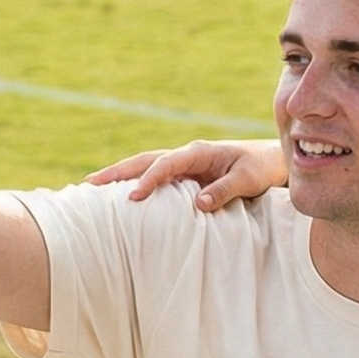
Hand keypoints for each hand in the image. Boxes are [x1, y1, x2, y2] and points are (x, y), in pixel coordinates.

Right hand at [85, 139, 284, 211]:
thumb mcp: (247, 180)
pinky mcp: (184, 177)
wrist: (269, 162)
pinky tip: (118, 196)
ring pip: (145, 167)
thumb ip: (224, 190)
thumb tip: (198, 205)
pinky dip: (134, 183)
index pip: (166, 164)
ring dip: (120, 175)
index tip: (133, 197)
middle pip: (144, 160)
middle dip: (117, 171)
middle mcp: (186, 156)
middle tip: (89, 183)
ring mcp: (183, 166)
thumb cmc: (260, 169)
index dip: (149, 179)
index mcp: (198, 152)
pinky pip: (154, 178)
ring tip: (92, 188)